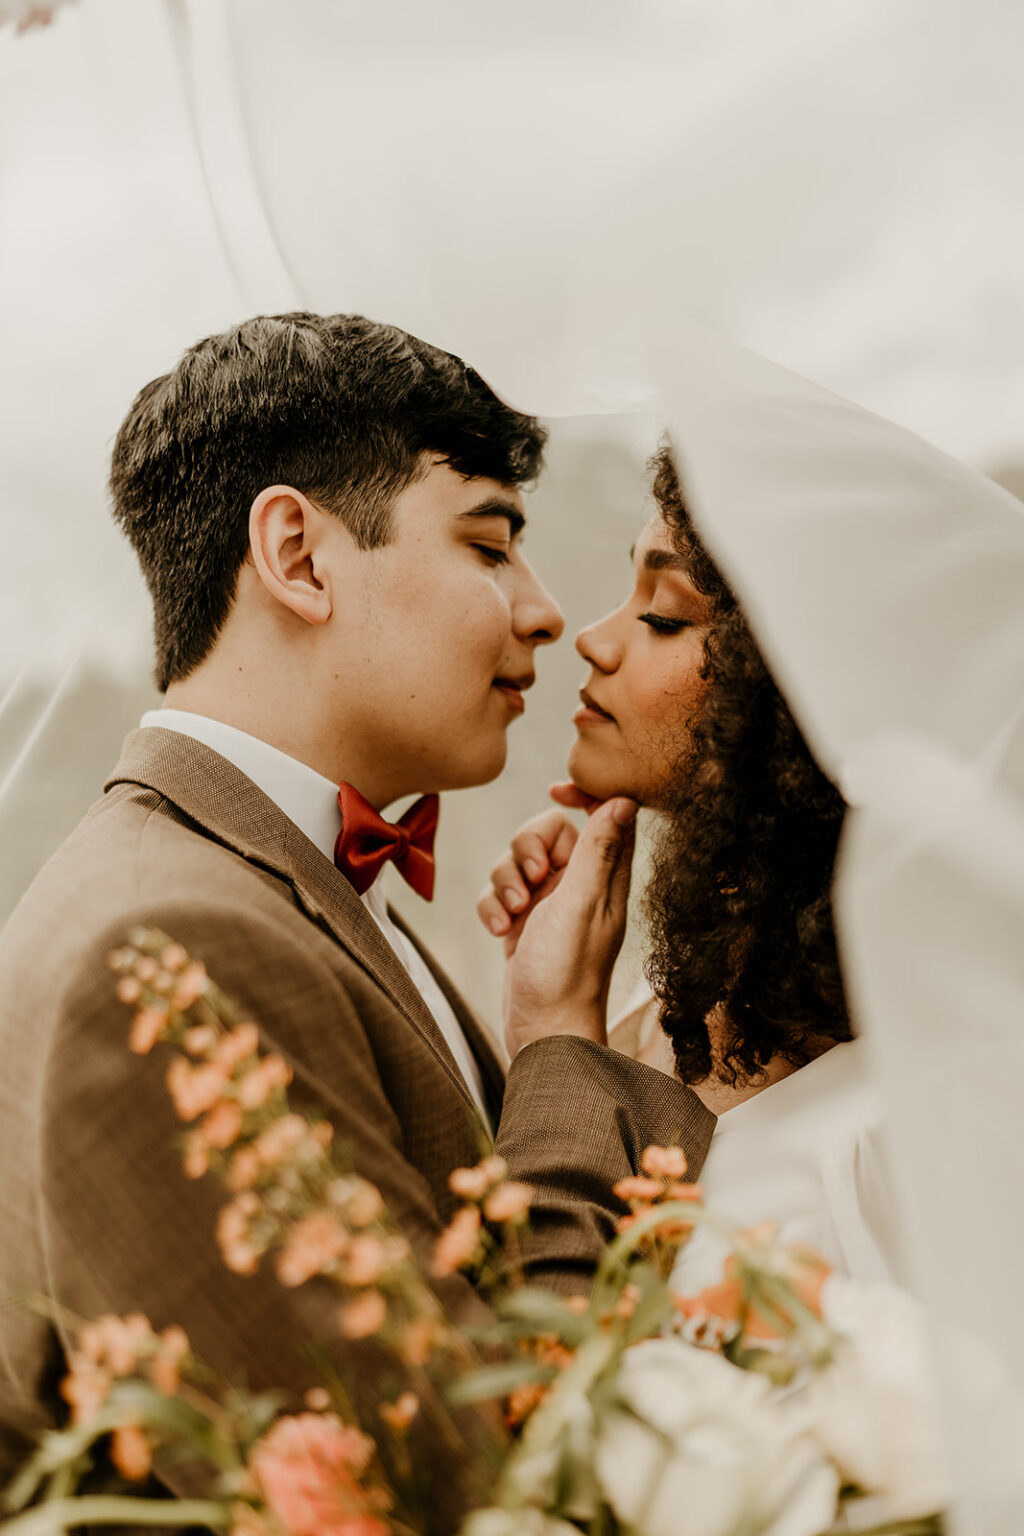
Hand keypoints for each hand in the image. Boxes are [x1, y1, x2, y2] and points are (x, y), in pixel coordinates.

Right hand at [499, 796, 636, 1058]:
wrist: (542, 1032)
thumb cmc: (568, 971)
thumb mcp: (582, 903)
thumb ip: (599, 850)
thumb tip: (623, 798)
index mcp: (606, 878)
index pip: (602, 814)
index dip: (582, 794)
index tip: (555, 789)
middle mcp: (580, 887)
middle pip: (547, 832)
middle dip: (527, 848)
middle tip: (534, 876)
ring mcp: (548, 906)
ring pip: (515, 862)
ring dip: (504, 882)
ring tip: (513, 915)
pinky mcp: (522, 925)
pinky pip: (497, 894)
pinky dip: (492, 909)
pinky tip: (499, 935)